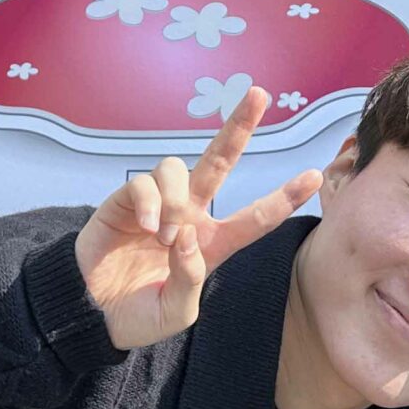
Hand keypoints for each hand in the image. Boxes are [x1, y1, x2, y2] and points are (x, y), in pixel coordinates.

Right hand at [75, 85, 322, 349]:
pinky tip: (149, 228)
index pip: (255, 216)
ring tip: (166, 236)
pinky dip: (151, 202)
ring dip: (177, 200)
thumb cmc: (139, 314)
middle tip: (258, 93)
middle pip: (219, 160)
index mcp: (213, 243)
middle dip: (238, 126)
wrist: (92, 315)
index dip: (285, 197)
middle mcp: (190, 215)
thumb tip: (190, 237)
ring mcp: (159, 204)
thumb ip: (189, 281)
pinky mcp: (125, 201)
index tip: (315, 176)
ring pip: (177, 168)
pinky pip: (144, 183)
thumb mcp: (174, 313)